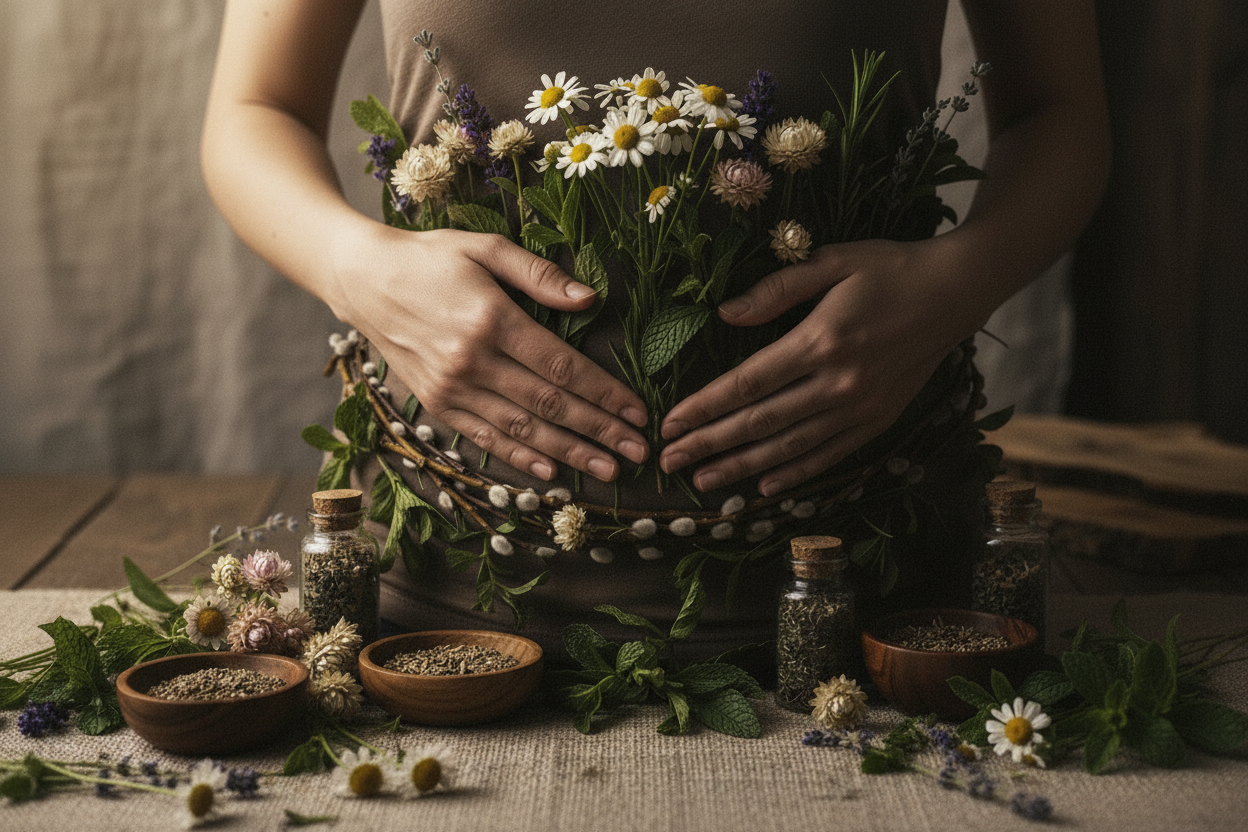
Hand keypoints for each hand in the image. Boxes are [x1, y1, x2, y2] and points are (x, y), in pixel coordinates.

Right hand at [337, 225, 649, 481]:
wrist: (362, 279)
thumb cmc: (430, 257)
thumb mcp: (485, 247)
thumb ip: (539, 274)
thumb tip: (590, 299)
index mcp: (492, 320)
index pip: (562, 367)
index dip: (605, 393)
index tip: (638, 411)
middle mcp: (472, 361)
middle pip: (549, 406)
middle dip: (599, 431)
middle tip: (638, 451)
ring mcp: (452, 388)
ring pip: (522, 430)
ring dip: (570, 453)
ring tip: (608, 470)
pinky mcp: (437, 405)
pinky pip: (485, 438)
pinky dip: (520, 459)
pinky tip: (553, 473)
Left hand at [658, 238, 981, 495]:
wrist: (957, 290)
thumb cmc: (891, 268)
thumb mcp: (832, 261)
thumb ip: (776, 289)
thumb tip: (725, 313)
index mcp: (820, 341)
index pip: (747, 384)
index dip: (704, 406)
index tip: (671, 423)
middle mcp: (838, 383)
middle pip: (760, 422)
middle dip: (710, 444)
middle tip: (671, 462)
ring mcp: (861, 407)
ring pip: (790, 446)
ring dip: (743, 467)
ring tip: (705, 481)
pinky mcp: (880, 419)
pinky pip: (830, 454)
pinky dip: (796, 473)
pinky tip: (765, 487)